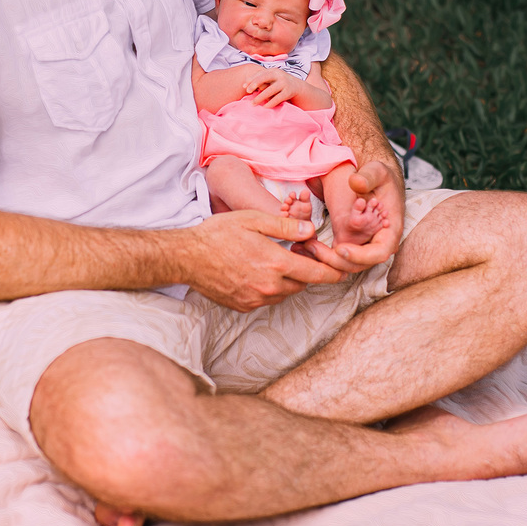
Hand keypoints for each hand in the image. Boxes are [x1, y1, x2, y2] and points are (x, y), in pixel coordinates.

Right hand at [181, 210, 348, 311]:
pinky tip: (253, 271)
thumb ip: (285, 226)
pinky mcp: (243, 306)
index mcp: (275, 263)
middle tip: (293, 253)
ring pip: (284, 293)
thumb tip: (311, 231)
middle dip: (303, 270)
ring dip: (285, 280)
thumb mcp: (253, 219)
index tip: (340, 269)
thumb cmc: (217, 234)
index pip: (317, 274)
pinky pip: (266, 299)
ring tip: (270, 261)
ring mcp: (255, 299)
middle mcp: (269, 286)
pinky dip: (267, 288)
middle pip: (302, 284)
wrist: (186, 257)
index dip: (333, 272)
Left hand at [244, 69, 300, 107]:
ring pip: (270, 90)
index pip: (260, 74)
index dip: (251, 79)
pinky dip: (270, 103)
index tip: (244, 86)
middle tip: (247, 92)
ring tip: (253, 103)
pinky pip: (278, 98)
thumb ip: (262, 80)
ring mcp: (285, 83)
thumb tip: (246, 86)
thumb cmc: (280, 84)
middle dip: (254, 84)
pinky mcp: (289, 92)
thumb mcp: (273, 79)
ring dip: (260, 97)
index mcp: (273, 71)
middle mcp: (279, 75)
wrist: (298, 87)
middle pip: (264, 78)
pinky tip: (264, 107)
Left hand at [301, 161, 405, 271]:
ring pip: (345, 265)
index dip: (360, 256)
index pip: (379, 253)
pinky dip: (321, 256)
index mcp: (390, 230)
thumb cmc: (378, 176)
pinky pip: (337, 257)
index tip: (340, 248)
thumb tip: (356, 184)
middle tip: (310, 247)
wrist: (373, 180)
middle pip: (358, 265)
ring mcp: (364, 247)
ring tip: (301, 246)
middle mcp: (378, 243)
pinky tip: (301, 246)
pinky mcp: (350, 245)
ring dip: (323, 260)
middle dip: (334, 260)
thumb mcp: (377, 171)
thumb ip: (369, 177)